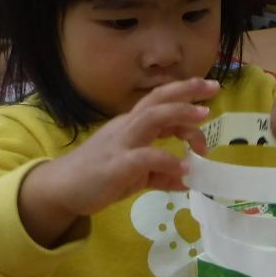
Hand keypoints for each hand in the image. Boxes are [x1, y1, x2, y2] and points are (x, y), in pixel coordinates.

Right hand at [19, 77, 217, 246]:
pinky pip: (145, 158)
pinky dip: (167, 160)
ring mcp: (120, 144)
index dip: (184, 95)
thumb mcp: (135, 175)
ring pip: (151, 118)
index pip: (159, 102)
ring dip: (179, 115)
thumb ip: (160, 174)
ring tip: (203, 117)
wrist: (61, 189)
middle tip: (214, 87)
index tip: (209, 95)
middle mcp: (127, 128)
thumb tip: (187, 179)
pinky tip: (185, 169)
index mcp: (131, 125)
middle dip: (186, 90)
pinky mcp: (116, 166)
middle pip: (157, 100)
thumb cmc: (98, 177)